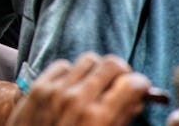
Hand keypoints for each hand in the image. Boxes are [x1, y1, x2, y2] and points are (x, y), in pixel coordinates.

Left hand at [7, 53, 149, 125]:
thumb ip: (121, 119)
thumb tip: (136, 99)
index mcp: (97, 117)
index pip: (131, 83)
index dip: (141, 84)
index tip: (141, 88)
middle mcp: (77, 99)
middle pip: (111, 63)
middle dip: (121, 72)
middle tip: (120, 83)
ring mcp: (55, 90)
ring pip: (88, 60)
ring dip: (97, 70)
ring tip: (96, 85)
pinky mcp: (37, 87)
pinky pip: (62, 65)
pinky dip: (72, 72)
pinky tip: (72, 86)